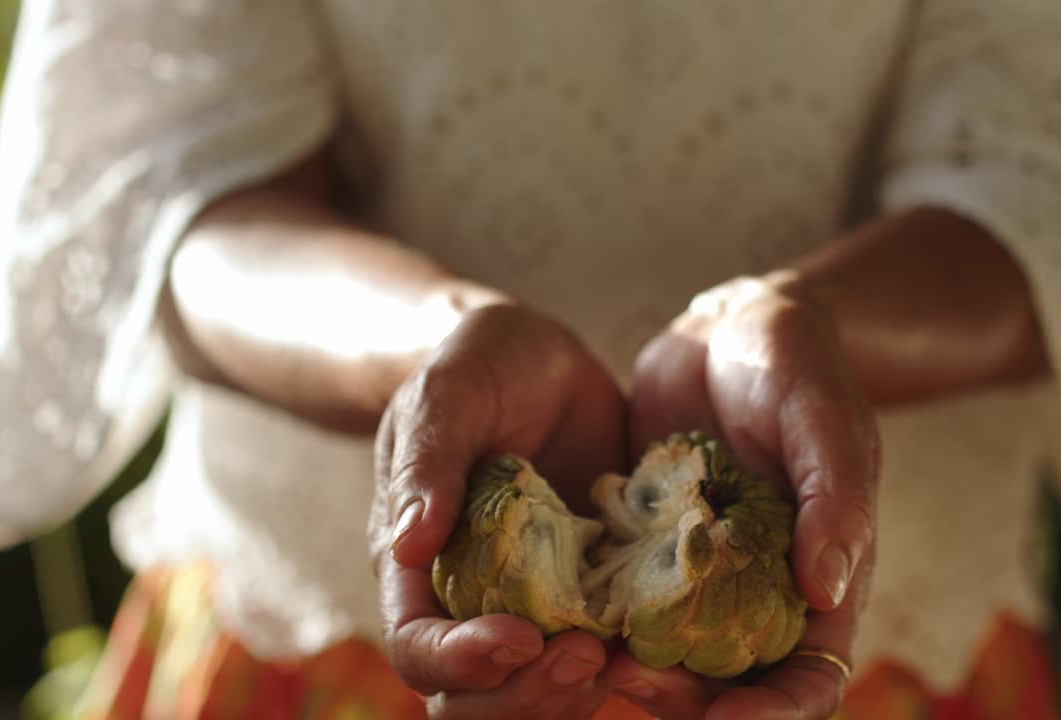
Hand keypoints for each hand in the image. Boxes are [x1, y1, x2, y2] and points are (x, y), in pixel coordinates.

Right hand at [369, 303, 626, 719]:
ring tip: (618, 653)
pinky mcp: (586, 591)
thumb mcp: (448, 392)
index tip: (520, 638)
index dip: (460, 662)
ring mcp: (530, 601)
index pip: (417, 647)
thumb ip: (427, 462)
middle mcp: (470, 597)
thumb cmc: (478, 365)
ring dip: (571, 695)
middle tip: (585, 655)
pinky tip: (653, 634)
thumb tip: (407, 545)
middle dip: (523, 697)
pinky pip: (596, 654)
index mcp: (417, 563)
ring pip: (533, 693)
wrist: (538, 359)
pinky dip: (623, 663)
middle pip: (471, 699)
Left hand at [611, 274, 879, 719]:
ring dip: (632, 667)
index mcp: (822, 578)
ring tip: (585, 650)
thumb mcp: (822, 415)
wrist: (729, 325)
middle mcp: (759, 591)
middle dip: (685, 700)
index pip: (811, 676)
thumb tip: (827, 589)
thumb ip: (835, 496)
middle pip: (730, 684)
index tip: (726, 719)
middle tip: (630, 678)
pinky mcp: (647, 548)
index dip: (776, 712)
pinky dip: (596, 616)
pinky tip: (559, 607)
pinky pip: (622, 600)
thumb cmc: (795, 361)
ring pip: (669, 654)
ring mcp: (699, 574)